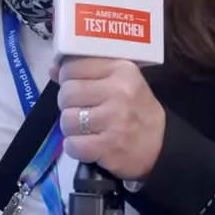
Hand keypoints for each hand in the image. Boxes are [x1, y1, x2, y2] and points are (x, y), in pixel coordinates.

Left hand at [53, 57, 165, 181]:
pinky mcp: (109, 146)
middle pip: (67, 94)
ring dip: (71, 129)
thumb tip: (53, 69)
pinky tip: (88, 145)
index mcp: (120, 69)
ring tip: (86, 129)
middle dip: (69, 106)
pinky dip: (75, 148)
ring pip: (66, 120)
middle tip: (83, 111)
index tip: (78, 88)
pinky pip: (72, 145)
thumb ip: (86, 72)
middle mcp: (119, 91)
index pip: (72, 67)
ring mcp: (114, 120)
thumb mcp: (118, 81)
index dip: (68, 79)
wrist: (161, 145)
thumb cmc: (135, 109)